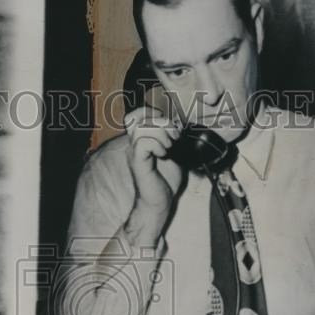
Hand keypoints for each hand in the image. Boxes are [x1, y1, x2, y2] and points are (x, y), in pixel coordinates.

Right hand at [123, 106, 183, 244]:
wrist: (159, 202)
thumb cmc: (166, 180)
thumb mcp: (174, 152)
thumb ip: (173, 136)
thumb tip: (179, 123)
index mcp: (142, 139)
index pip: (136, 114)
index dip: (152, 112)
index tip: (169, 125)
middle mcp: (134, 144)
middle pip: (138, 116)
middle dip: (162, 121)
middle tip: (174, 136)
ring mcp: (134, 152)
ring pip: (141, 128)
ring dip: (161, 133)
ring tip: (169, 146)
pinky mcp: (137, 163)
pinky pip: (143, 143)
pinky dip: (157, 145)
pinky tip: (163, 154)